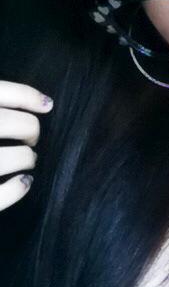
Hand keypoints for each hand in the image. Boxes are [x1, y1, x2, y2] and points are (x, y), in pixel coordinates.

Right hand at [0, 80, 52, 209]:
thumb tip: (37, 100)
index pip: (2, 92)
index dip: (29, 96)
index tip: (47, 105)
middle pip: (19, 124)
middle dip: (31, 130)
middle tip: (31, 138)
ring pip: (18, 157)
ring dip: (27, 158)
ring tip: (26, 160)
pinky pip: (1, 194)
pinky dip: (19, 188)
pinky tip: (24, 182)